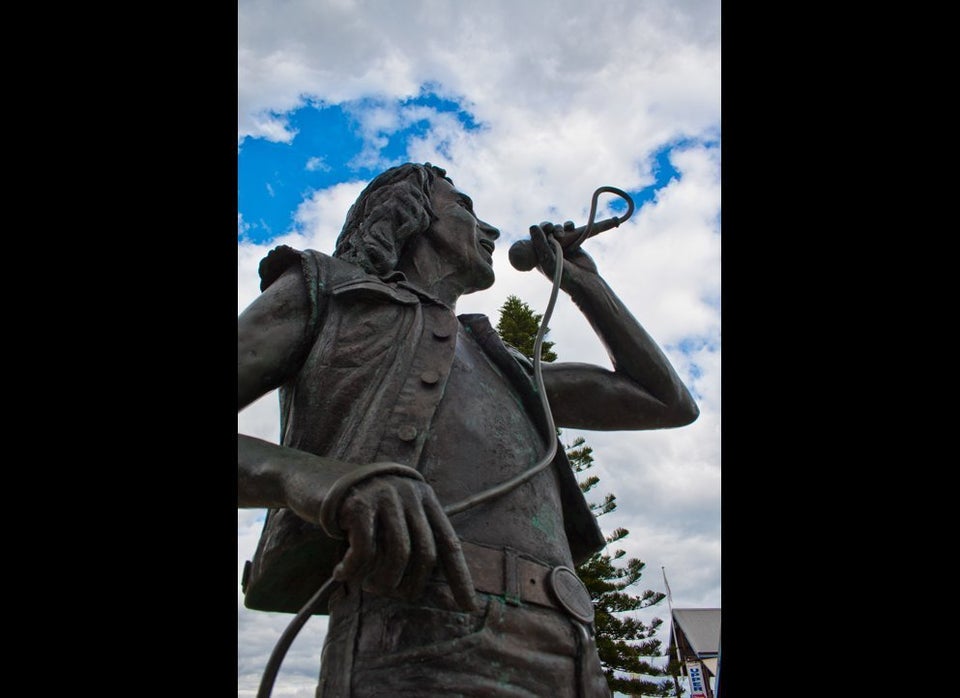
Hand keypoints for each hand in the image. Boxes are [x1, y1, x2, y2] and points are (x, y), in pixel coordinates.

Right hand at [332, 474, 477, 611]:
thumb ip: (406, 538)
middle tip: (393, 594)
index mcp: (424, 498)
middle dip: (411, 584)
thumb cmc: (354, 506)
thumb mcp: (387, 516)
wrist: (311, 478)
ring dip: (383, 581)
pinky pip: (365, 550)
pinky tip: (341, 573)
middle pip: (425, 552)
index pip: (449, 543)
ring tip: (368, 585)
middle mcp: (409, 493)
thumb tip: (421, 588)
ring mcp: (385, 495)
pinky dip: (353, 570)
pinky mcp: (359, 503)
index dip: (460, 577)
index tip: (469, 607)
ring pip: (398, 554)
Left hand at [529, 220, 598, 289]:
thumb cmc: (564, 276)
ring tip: (562, 232)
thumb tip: (533, 227)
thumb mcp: (549, 260)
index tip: (544, 229)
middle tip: (551, 227)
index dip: (537, 231)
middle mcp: (548, 250)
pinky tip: (570, 226)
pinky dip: (569, 226)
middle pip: (544, 232)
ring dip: (558, 227)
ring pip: (556, 230)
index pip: (534, 239)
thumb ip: (541, 244)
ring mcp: (561, 246)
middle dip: (547, 227)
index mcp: (539, 256)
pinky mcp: (573, 243)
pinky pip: (569, 230)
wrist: (585, 282)